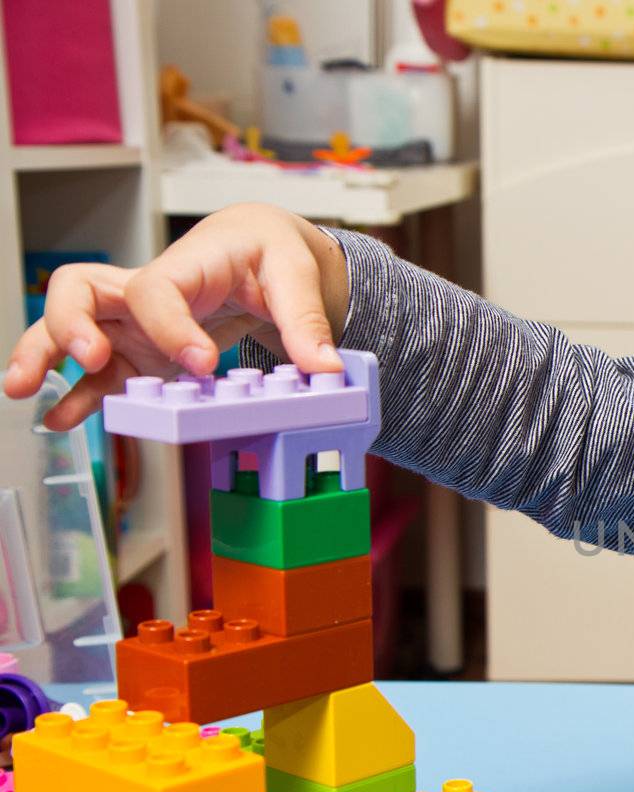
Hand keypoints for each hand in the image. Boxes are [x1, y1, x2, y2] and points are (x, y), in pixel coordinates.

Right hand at [3, 203, 349, 429]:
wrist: (263, 251)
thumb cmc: (271, 250)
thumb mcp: (295, 273)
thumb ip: (305, 319)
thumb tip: (325, 368)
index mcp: (185, 265)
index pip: (156, 290)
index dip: (169, 327)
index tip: (201, 363)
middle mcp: (146, 292)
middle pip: (79, 292)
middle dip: (69, 324)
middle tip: (87, 357)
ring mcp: (136, 325)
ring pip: (72, 330)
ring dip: (45, 357)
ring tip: (24, 390)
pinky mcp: (140, 353)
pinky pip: (100, 374)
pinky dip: (78, 394)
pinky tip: (61, 419)